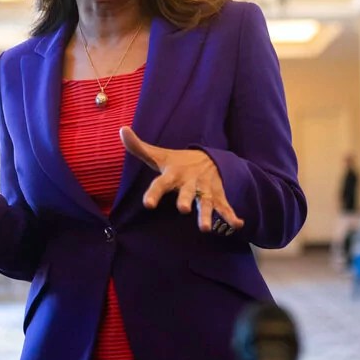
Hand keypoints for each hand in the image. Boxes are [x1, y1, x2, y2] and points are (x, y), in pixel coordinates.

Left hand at [120, 126, 243, 233]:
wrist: (209, 158)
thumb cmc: (178, 162)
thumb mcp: (159, 155)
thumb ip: (139, 148)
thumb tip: (122, 130)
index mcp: (173, 174)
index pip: (160, 184)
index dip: (154, 194)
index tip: (148, 205)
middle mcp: (190, 183)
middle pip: (187, 193)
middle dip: (186, 200)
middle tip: (184, 209)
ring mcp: (205, 190)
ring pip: (206, 203)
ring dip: (207, 214)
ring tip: (206, 229)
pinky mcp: (217, 196)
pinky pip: (225, 206)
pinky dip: (231, 215)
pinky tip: (237, 225)